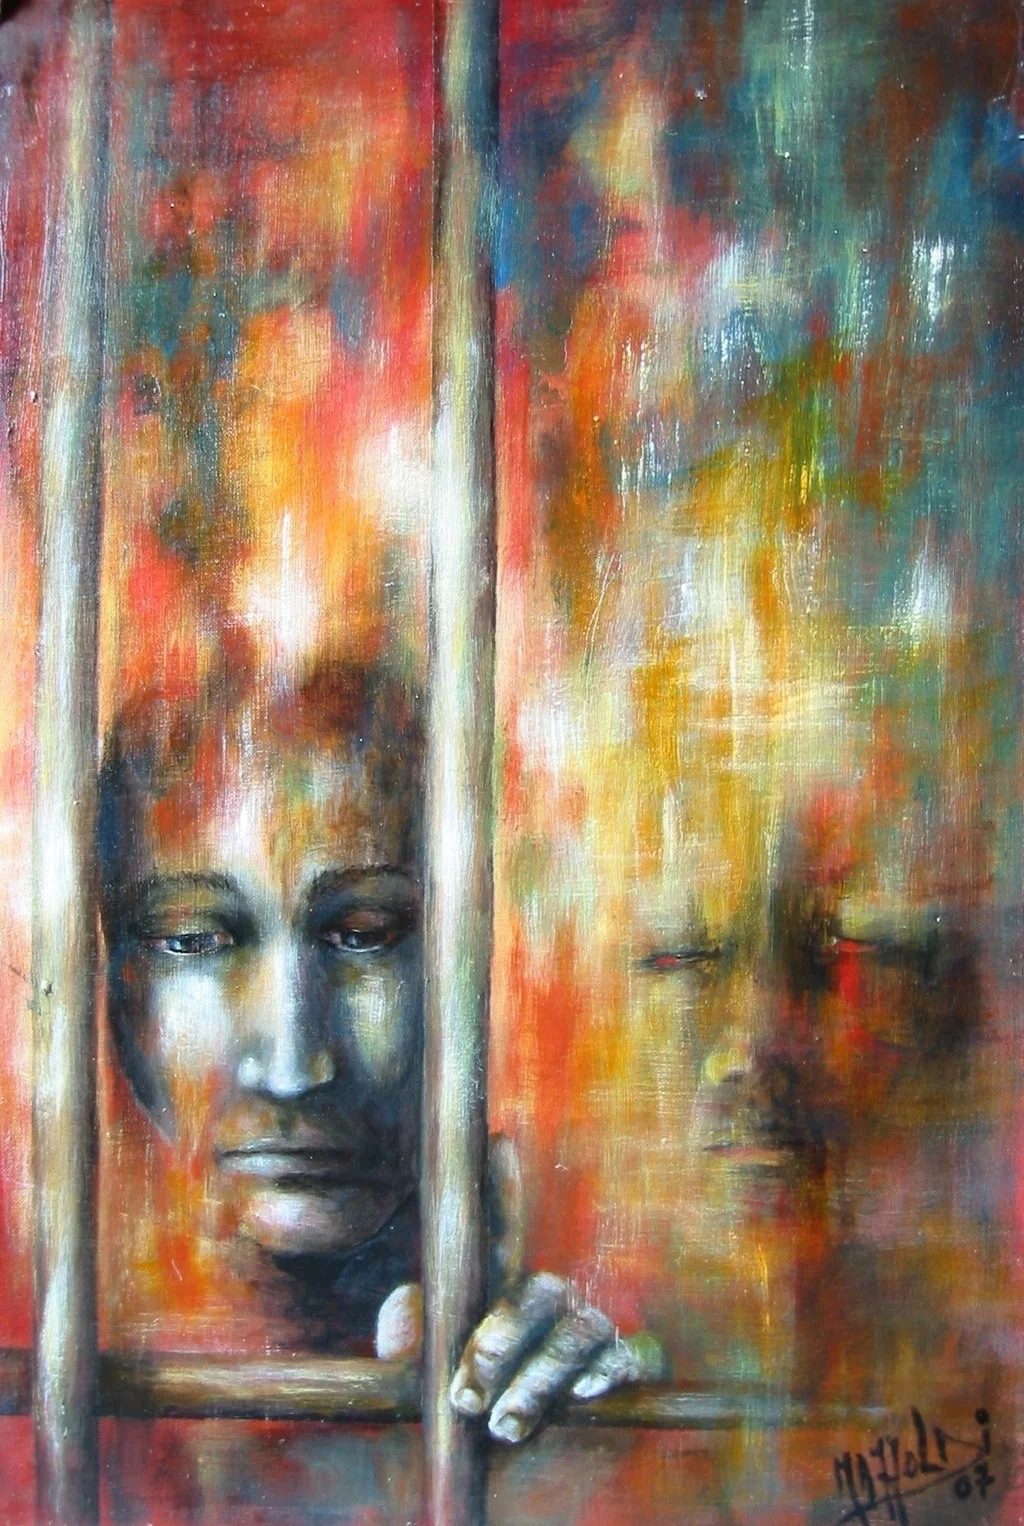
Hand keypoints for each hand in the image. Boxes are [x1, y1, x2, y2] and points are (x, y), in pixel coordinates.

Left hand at [373, 1138, 665, 1444]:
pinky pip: (628, 1356)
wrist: (536, 1470)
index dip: (502, 1186)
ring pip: (575, 1335)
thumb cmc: (478, 1402)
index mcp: (503, 1286)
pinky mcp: (629, 1364)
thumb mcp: (435, 1369)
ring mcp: (592, 1327)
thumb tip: (399, 1311)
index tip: (498, 1143)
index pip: (502, 1231)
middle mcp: (552, 1297)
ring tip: (501, 1426)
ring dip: (537, 1382)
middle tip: (465, 1395)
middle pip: (536, 1293)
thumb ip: (414, 1336)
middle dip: (499, 1341)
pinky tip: (581, 1394)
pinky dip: (607, 1373)